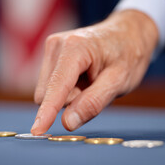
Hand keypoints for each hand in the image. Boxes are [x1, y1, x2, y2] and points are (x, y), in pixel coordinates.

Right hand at [31, 10, 158, 134]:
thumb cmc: (127, 54)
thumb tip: (67, 122)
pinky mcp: (51, 55)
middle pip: (49, 92)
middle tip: (95, 87)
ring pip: (48, 91)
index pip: (57, 86)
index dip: (48, 111)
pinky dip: (68, 89)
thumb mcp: (119, 81)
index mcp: (75, 47)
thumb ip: (93, 102)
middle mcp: (57, 45)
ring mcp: (52, 48)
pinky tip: (83, 78)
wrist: (128, 33)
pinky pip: (51, 86)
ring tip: (91, 81)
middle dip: (70, 100)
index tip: (36, 131)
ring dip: (69, 95)